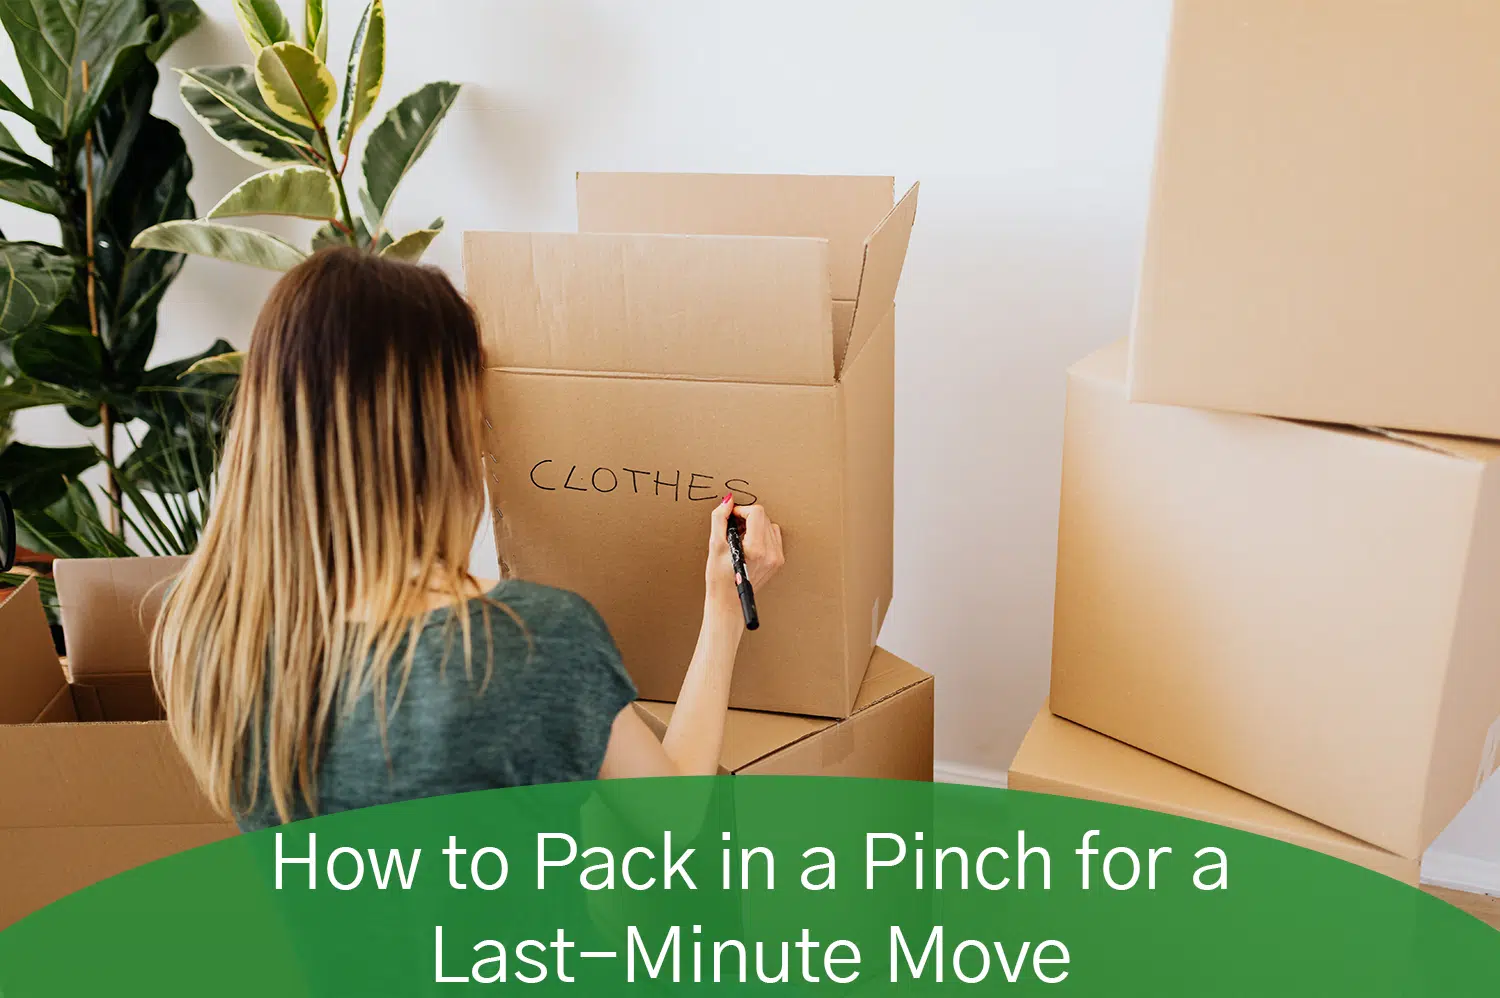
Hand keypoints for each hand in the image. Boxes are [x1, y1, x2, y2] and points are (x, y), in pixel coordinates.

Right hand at [705, 496, 783, 614]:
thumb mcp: (715, 545)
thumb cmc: (719, 578)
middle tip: (733, 530)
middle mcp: (771, 553)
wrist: (728, 601)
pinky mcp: (778, 561)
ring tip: (740, 539)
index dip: (741, 510)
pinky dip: (762, 535)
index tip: (731, 517)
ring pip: (770, 525)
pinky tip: (749, 545)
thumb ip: (720, 519)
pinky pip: (774, 537)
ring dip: (755, 526)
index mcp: (756, 548)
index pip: (756, 513)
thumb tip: (728, 501)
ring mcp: (776, 558)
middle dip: (747, 518)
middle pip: (763, 517)